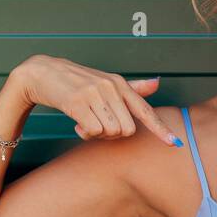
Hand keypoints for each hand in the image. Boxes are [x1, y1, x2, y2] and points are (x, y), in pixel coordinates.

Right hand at [12, 55, 181, 145]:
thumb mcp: (106, 82)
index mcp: (120, 84)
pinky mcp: (77, 102)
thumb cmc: (77, 82)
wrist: (43, 73)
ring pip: (111, 132)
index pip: (145, 110)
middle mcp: (111, 87)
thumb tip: (157, 84)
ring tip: (87, 122)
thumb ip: (132, 88)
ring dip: (98, 135)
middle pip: (127, 130)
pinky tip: (77, 124)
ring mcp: (95, 93)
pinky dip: (86, 134)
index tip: (174, 143)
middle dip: (114, 135)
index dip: (160, 128)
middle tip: (99, 126)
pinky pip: (93, 131)